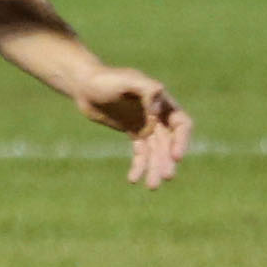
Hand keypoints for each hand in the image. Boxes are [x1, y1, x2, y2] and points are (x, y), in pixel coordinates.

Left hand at [70, 66, 191, 189]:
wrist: (84, 85)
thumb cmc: (106, 79)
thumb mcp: (126, 81)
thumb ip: (146, 89)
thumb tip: (158, 106)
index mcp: (162, 101)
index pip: (181, 124)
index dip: (182, 140)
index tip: (176, 156)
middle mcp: (158, 115)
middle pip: (169, 142)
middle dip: (168, 160)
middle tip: (166, 177)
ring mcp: (146, 124)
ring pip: (155, 151)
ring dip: (154, 168)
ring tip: (151, 187)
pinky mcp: (133, 132)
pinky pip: (141, 153)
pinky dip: (138, 166)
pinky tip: (132, 179)